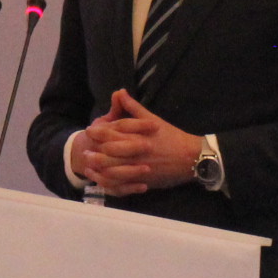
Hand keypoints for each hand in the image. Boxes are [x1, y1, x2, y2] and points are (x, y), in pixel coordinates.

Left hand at [68, 89, 200, 196]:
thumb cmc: (172, 137)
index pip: (114, 132)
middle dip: (95, 152)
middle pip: (111, 152)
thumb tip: (120, 92)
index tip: (89, 130)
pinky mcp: (144, 180)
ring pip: (115, 170)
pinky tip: (102, 181)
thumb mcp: (153, 120)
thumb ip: (134, 108)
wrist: (192, 158)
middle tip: (85, 151)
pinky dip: (111, 184)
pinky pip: (123, 185)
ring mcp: (141, 168)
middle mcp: (138, 152)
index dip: (99, 132)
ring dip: (100, 169)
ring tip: (89, 166)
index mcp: (139, 135)